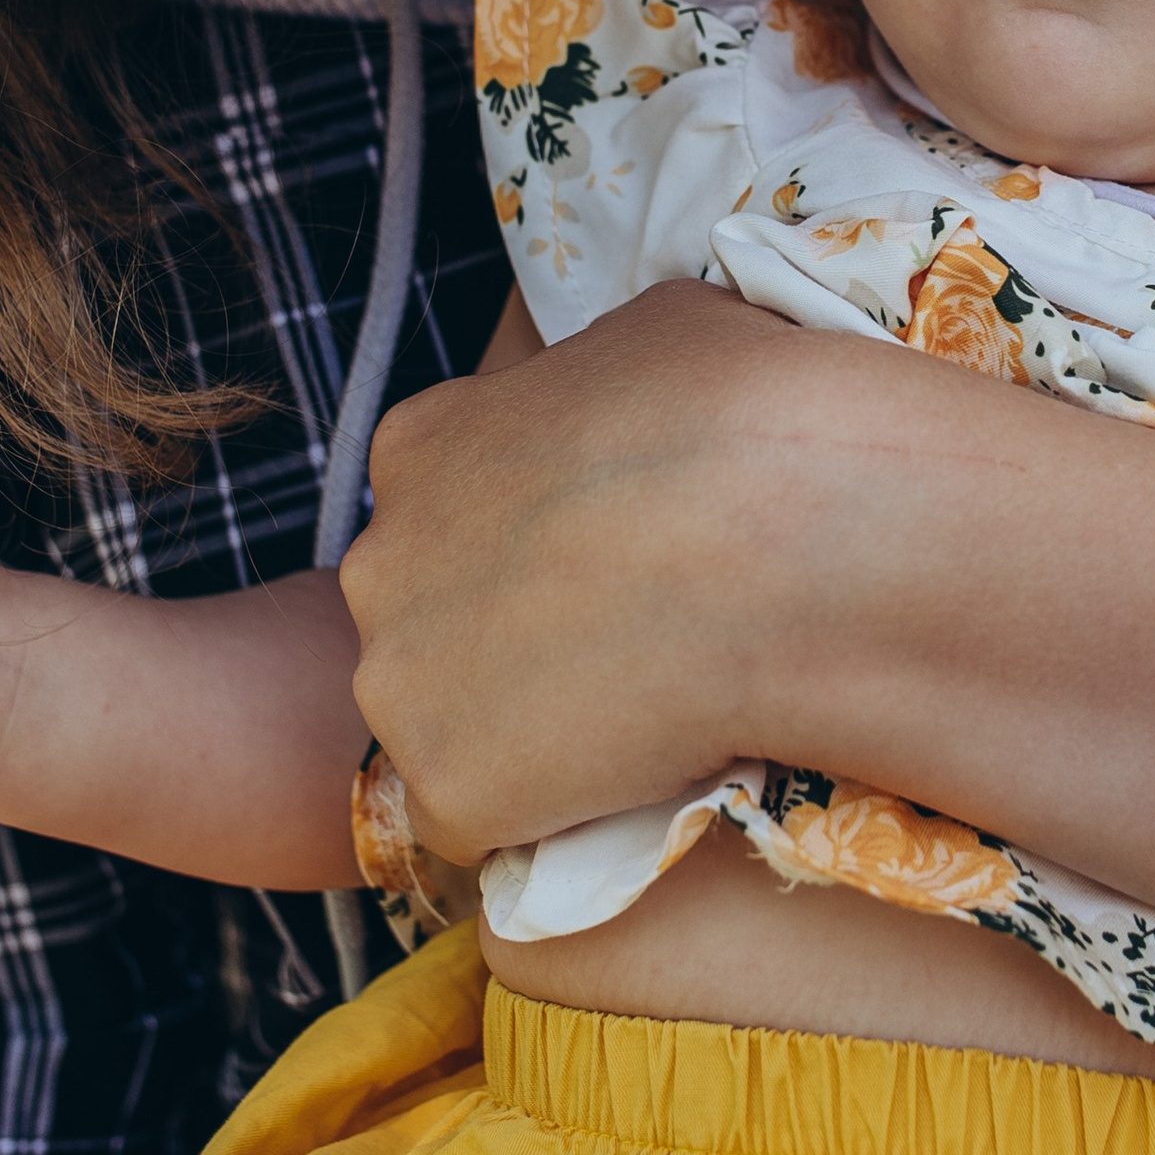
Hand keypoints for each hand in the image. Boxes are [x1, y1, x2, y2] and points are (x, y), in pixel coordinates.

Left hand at [344, 286, 839, 866]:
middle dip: (502, 637)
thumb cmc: (732, 414)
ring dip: (521, 732)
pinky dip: (547, 816)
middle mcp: (379, 563)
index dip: (524, 545)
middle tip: (618, 646)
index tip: (599, 563)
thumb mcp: (661, 334)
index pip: (441, 510)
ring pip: (447, 726)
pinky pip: (485, 820)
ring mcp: (400, 684)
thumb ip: (601, 383)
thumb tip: (637, 398)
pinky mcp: (447, 788)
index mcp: (419, 446)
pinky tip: (629, 786)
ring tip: (636, 725)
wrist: (775, 537)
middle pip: (425, 620)